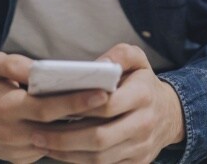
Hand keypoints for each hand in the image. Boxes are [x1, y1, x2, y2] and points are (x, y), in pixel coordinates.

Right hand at [0, 51, 109, 162]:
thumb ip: (10, 64)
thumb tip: (34, 69)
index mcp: (6, 108)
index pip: (47, 107)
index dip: (75, 101)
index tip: (101, 92)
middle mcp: (13, 133)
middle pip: (58, 127)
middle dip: (87, 116)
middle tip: (114, 100)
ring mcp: (17, 150)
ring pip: (56, 142)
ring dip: (80, 128)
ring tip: (106, 110)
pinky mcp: (20, 158)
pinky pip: (48, 149)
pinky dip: (66, 137)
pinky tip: (84, 122)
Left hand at [31, 43, 185, 162]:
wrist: (169, 114)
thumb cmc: (143, 82)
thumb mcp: (137, 59)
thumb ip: (119, 54)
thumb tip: (98, 64)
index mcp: (143, 95)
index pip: (106, 105)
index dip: (79, 107)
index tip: (53, 106)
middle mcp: (144, 124)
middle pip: (99, 137)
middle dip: (64, 138)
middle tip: (37, 132)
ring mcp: (140, 147)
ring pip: (99, 158)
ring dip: (67, 154)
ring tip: (42, 143)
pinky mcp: (136, 163)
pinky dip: (79, 162)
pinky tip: (60, 153)